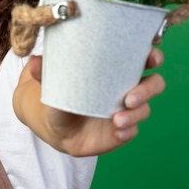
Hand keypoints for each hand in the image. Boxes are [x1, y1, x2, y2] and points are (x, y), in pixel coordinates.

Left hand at [26, 48, 164, 155]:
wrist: (55, 123)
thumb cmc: (61, 92)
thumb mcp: (52, 80)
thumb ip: (44, 71)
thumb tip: (35, 63)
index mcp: (116, 69)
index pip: (143, 58)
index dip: (152, 56)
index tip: (151, 57)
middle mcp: (127, 88)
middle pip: (154, 84)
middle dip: (148, 89)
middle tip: (129, 97)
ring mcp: (126, 110)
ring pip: (143, 110)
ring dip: (135, 115)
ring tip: (116, 119)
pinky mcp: (120, 131)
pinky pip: (131, 131)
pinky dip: (126, 131)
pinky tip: (117, 131)